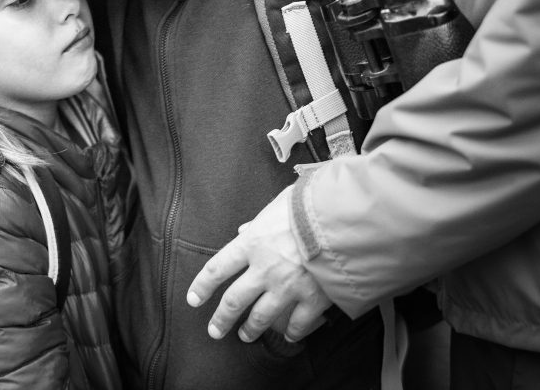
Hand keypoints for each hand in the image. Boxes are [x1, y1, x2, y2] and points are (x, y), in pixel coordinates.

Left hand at [187, 187, 330, 342]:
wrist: (345, 219)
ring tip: (246, 335)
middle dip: (221, 319)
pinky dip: (292, 332)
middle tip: (215, 331)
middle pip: (234, 301)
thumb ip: (260, 220)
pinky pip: (298, 324)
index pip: (216, 269)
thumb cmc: (312, 204)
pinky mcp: (313, 299)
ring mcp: (288, 287)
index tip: (194, 300)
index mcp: (252, 243)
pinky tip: (288, 336)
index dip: (202, 287)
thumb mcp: (279, 203)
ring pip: (261, 317)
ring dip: (251, 329)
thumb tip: (244, 229)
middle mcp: (264, 269)